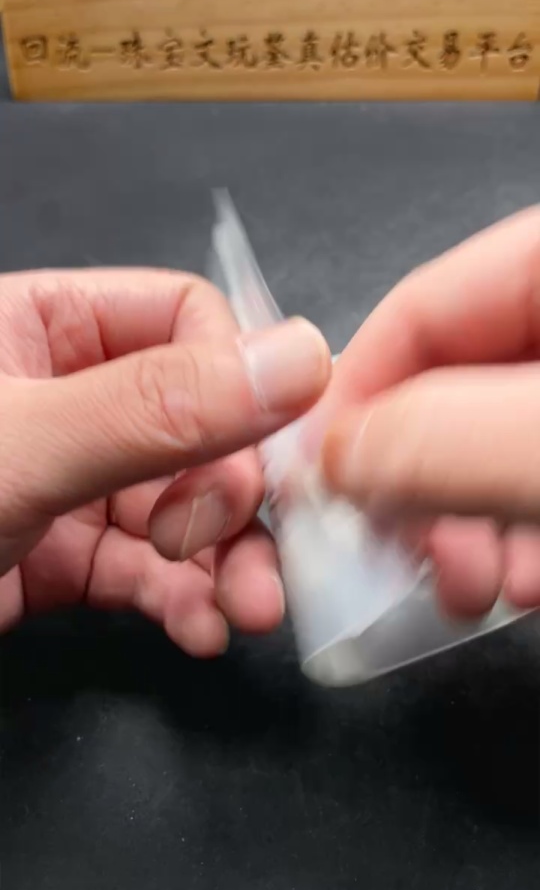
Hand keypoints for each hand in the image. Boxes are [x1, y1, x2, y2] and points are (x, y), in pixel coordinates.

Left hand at [0, 269, 329, 653]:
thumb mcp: (26, 445)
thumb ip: (156, 407)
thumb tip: (298, 361)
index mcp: (48, 325)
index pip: (188, 319)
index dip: (235, 387)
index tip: (249, 461)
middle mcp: (70, 395)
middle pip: (202, 424)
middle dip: (236, 496)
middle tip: (241, 547)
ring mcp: (71, 478)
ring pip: (185, 507)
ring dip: (227, 562)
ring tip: (250, 608)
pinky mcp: (65, 555)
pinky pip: (147, 569)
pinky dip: (182, 599)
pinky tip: (201, 627)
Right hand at [321, 206, 539, 616]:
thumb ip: (445, 440)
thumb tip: (339, 457)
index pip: (423, 304)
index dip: (353, 395)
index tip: (315, 482)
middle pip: (456, 380)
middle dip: (416, 481)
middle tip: (394, 551)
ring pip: (498, 438)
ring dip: (467, 524)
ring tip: (468, 586)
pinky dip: (523, 530)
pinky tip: (523, 580)